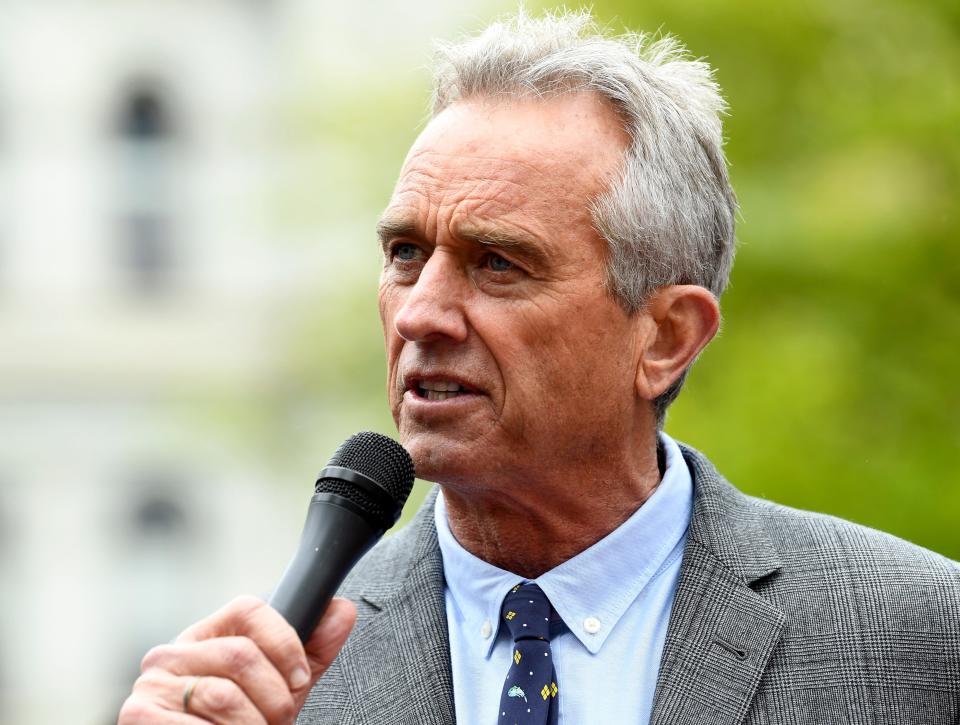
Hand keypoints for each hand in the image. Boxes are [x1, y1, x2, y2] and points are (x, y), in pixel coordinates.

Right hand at [118, 595, 355, 723]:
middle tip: (277, 723)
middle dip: (274, 700)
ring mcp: (152, 685)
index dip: (285, 643)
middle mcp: (172, 654)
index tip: (299, 680)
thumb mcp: (278, 691)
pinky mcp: (139, 716)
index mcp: (207, 637)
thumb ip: (309, 653)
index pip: (250, 610)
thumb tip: (341, 610)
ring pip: (225, 696)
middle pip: (242, 655)